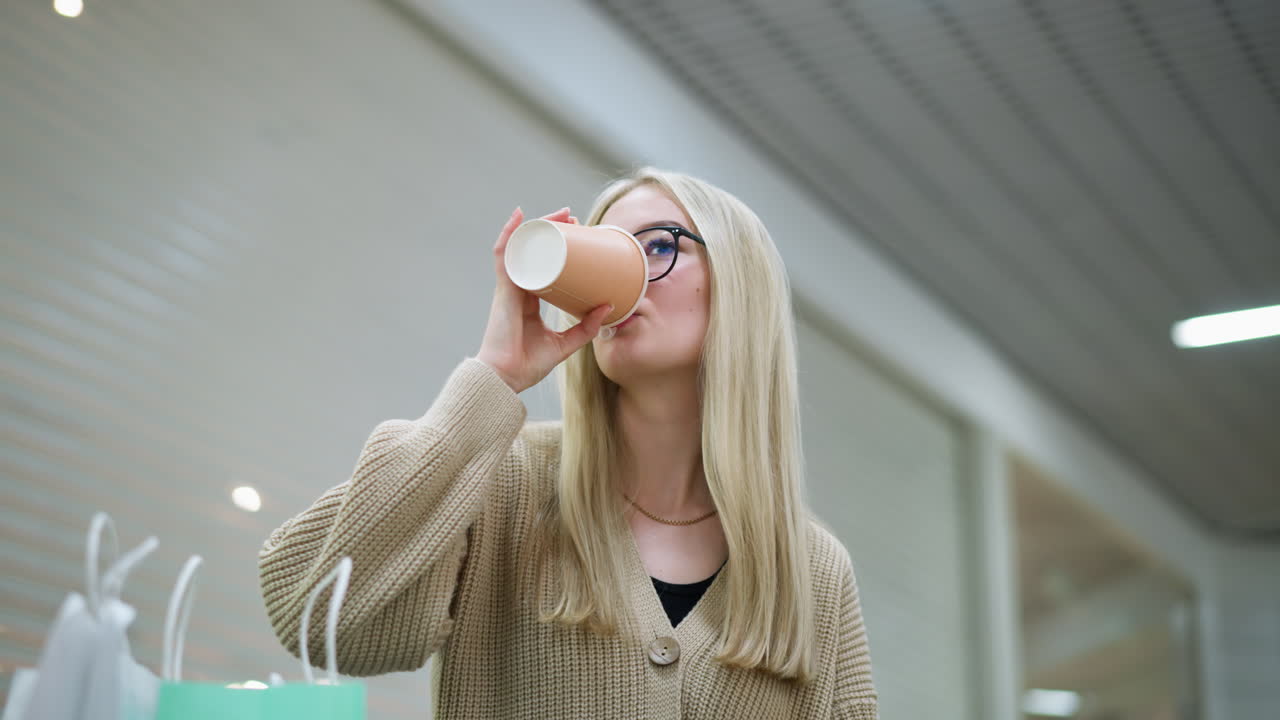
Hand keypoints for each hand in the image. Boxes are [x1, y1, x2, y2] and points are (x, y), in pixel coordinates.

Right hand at [475, 206, 611, 393]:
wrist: (506, 378)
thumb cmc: (527, 364)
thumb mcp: (565, 344)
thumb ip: (585, 328)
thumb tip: (609, 307)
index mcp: (529, 301)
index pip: (542, 266)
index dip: (557, 249)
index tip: (575, 235)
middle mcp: (518, 290)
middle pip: (533, 251)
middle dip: (551, 230)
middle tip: (573, 219)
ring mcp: (509, 287)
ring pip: (521, 247)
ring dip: (538, 226)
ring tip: (559, 214)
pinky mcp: (504, 289)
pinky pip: (504, 254)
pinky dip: (509, 233)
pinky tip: (519, 216)